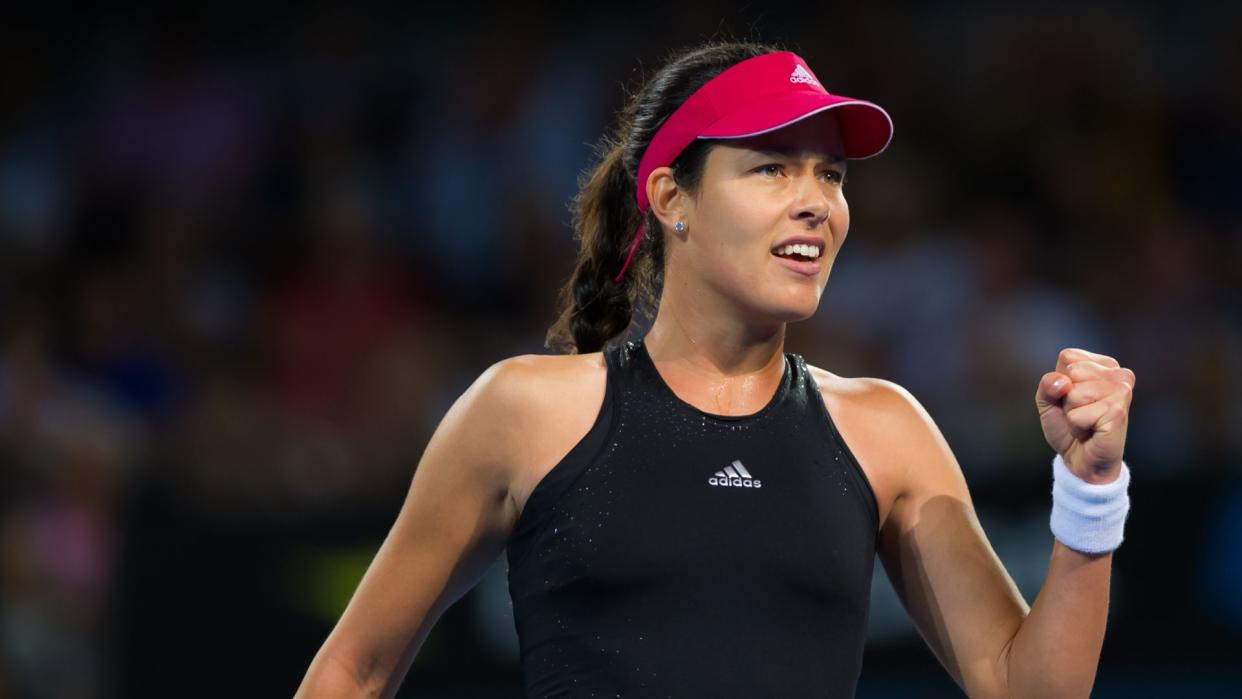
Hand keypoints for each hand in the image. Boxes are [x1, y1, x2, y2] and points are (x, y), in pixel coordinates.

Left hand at [1035, 348, 1135, 483]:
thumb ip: (1048, 384)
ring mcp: (1122, 392)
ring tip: (1086, 422)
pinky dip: (1076, 427)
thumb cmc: (1068, 426)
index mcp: (1104, 364)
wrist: (1082, 459)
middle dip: (1066, 397)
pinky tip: (1091, 431)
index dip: (1060, 380)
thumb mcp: (1048, 400)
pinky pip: (1077, 415)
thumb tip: (1062, 382)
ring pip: (1073, 394)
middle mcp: (1119, 374)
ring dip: (1071, 413)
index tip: (1072, 397)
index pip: (1068, 357)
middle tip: (1080, 412)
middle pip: (1071, 372)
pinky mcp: (1118, 412)